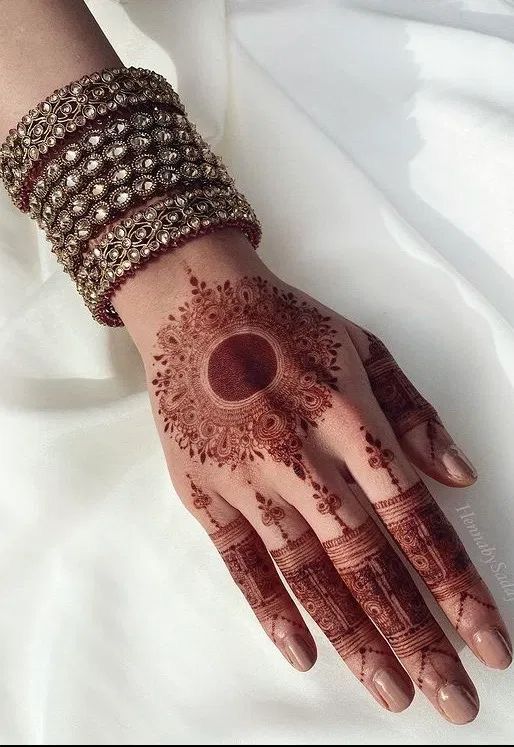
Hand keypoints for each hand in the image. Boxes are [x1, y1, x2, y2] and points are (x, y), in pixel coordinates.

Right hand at [114, 229, 510, 723]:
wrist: (194, 304)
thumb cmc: (286, 323)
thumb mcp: (365, 347)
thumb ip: (416, 413)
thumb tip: (462, 479)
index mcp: (348, 414)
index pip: (412, 517)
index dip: (454, 585)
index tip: (488, 642)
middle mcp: (298, 452)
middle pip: (365, 559)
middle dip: (414, 633)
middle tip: (452, 699)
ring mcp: (244, 476)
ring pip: (305, 571)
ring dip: (352, 637)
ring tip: (392, 693)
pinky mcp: (202, 489)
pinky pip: (239, 561)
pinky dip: (270, 609)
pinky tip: (304, 653)